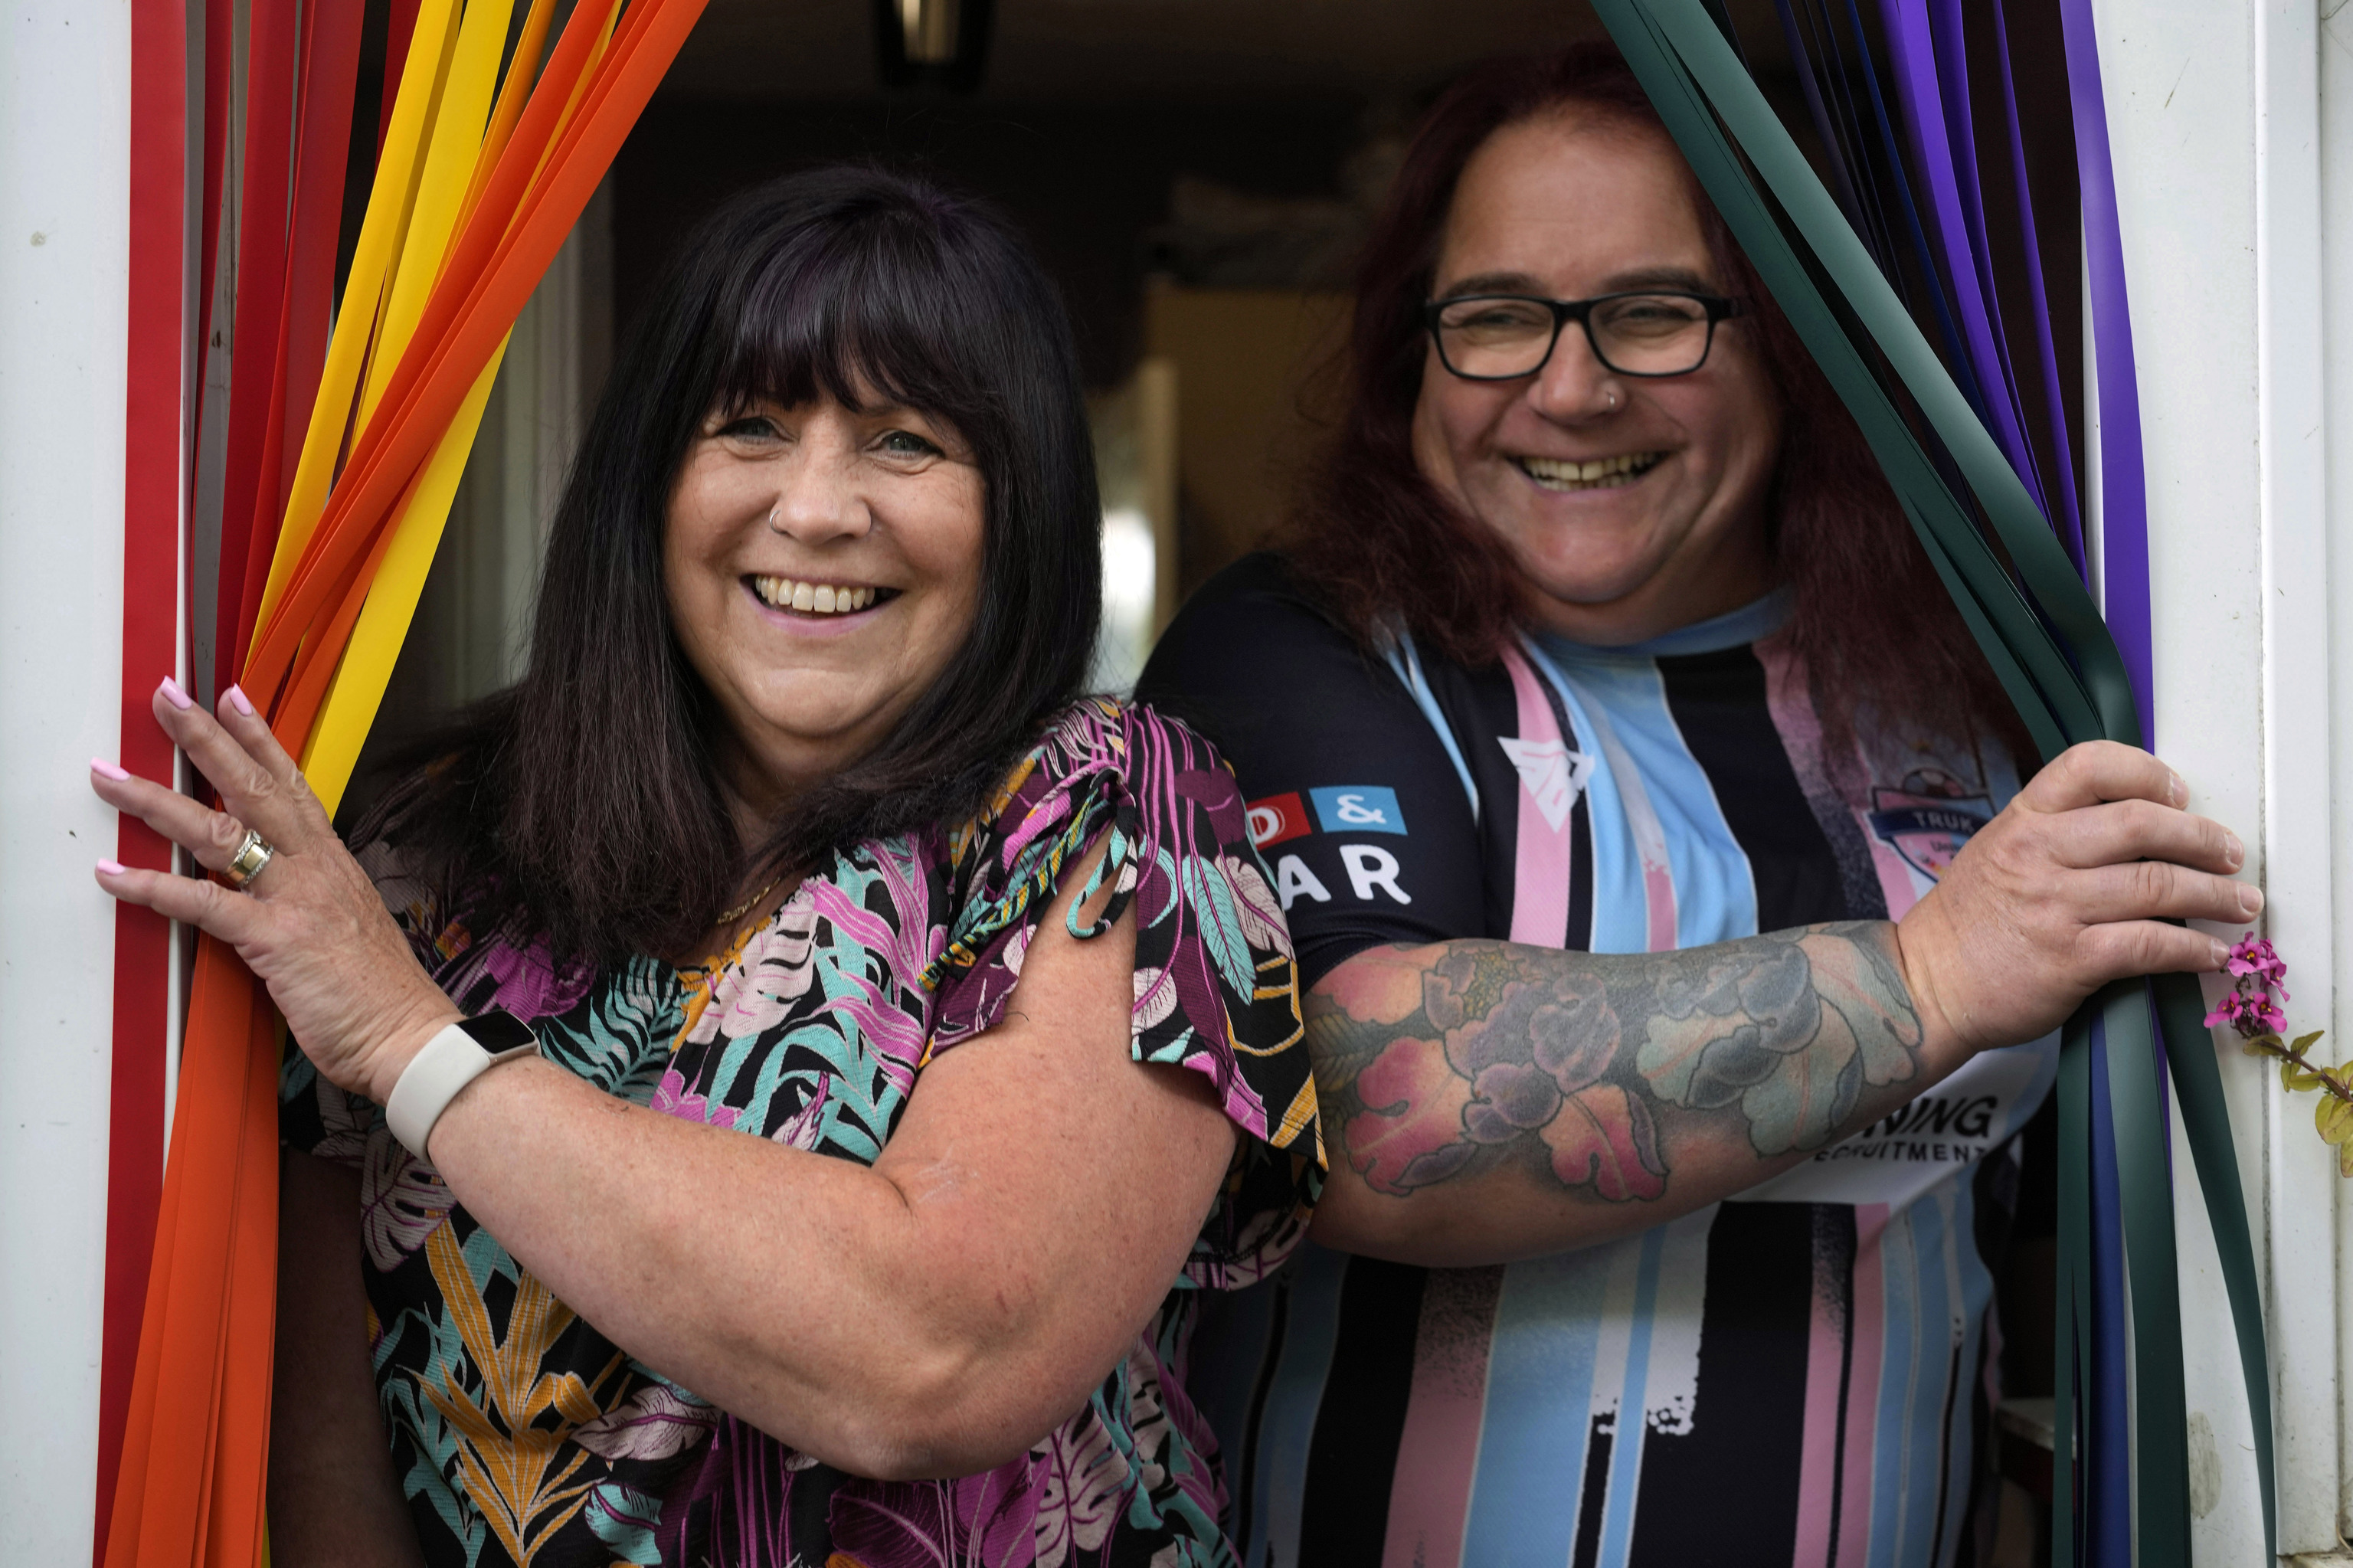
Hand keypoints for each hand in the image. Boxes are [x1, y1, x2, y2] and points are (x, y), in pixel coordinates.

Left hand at [90, 678, 459, 1103]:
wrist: (410, 1035)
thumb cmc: (382, 995)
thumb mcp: (349, 929)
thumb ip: (312, 904)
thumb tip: (280, 901)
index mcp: (333, 863)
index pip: (292, 785)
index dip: (260, 739)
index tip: (234, 698)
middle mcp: (314, 867)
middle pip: (252, 788)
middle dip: (205, 739)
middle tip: (167, 697)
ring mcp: (295, 898)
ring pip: (218, 831)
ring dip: (156, 800)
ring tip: (110, 775)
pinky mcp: (274, 937)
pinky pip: (202, 903)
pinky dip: (153, 888)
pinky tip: (115, 874)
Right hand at [1896, 740, 2256, 1058]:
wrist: (1924, 984)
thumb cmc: (1967, 922)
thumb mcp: (1998, 852)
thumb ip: (2057, 833)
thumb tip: (2139, 827)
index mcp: (2022, 819)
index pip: (2090, 765)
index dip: (2147, 773)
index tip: (2180, 795)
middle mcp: (2038, 854)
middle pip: (2141, 824)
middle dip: (2202, 838)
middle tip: (2230, 853)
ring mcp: (2053, 906)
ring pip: (2157, 885)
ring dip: (2216, 895)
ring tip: (2242, 903)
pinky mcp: (2070, 959)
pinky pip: (2150, 945)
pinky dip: (2193, 949)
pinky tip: (2212, 952)